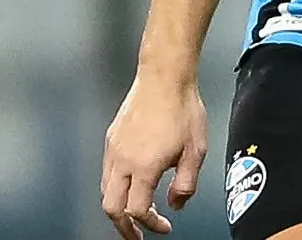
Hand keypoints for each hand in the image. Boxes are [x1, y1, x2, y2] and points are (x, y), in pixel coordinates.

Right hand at [99, 73, 209, 238]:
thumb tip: (175, 204)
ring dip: (119, 206)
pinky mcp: (111, 138)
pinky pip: (106, 172)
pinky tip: (132, 184)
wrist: (164, 77)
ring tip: (135, 211)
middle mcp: (123, 160)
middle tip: (137, 234)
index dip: (151, 226)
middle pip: (111, 207)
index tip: (164, 227)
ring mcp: (114, 149)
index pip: (137, 211)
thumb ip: (185, 184)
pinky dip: (116, 187)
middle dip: (123, 227)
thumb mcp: (196, 151)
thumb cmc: (182, 108)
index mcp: (144, 167)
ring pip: (105, 190)